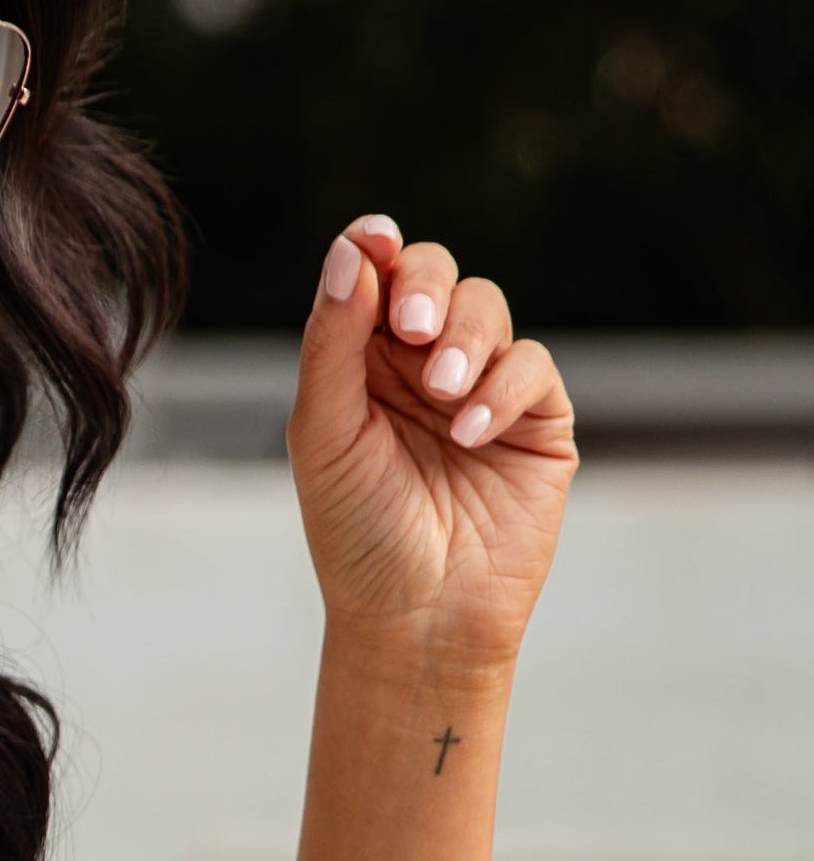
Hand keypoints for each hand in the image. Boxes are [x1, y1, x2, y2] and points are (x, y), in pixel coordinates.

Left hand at [287, 214, 576, 672]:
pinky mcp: (535, 419)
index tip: (376, 241)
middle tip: (413, 330)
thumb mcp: (325, 435)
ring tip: (444, 395)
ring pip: (486, 308)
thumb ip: (332, 343)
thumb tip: (353, 251)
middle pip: (435, 275)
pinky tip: (472, 432)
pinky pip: (531, 366)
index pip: (374, 277)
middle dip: (427, 287)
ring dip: (464, 339)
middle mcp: (419, 366)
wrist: (417, 619)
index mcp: (359, 362)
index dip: (377, 248)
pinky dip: (503, 388)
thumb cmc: (357, 534)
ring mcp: (481, 387)